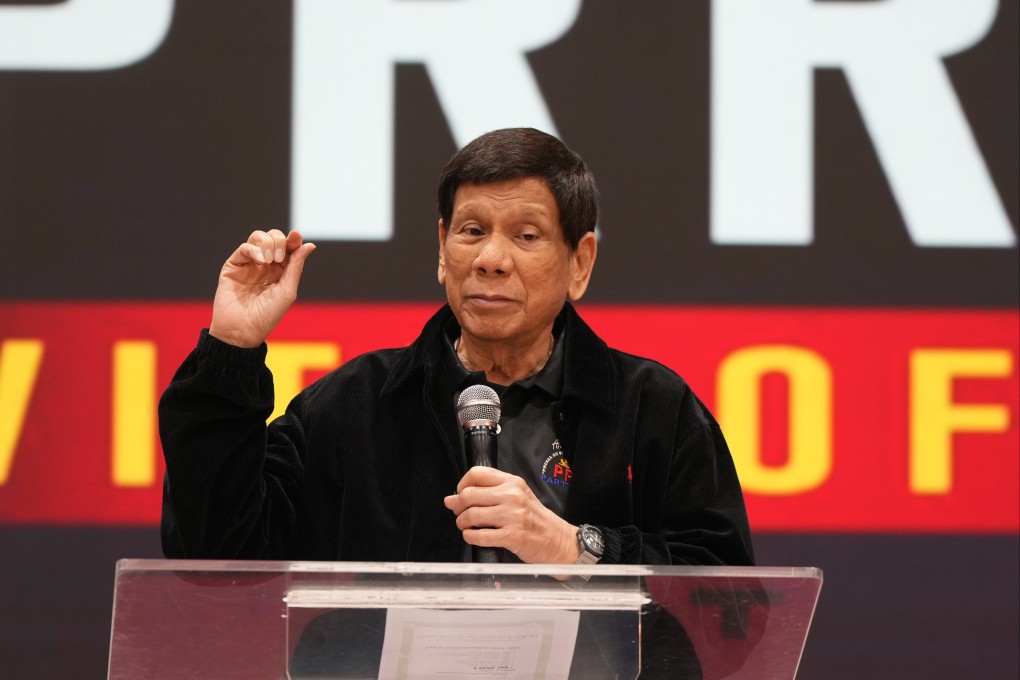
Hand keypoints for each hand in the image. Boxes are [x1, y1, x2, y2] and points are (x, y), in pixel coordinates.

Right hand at [209, 229, 315, 347]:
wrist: (241, 330)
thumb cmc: (267, 315)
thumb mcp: (287, 291)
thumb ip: (296, 266)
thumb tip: (310, 244)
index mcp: (281, 272)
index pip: (289, 248)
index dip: (293, 240)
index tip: (296, 236)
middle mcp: (265, 265)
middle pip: (274, 238)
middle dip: (279, 242)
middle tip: (278, 259)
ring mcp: (249, 264)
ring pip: (258, 238)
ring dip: (267, 243)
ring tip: (268, 260)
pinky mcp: (233, 266)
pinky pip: (244, 248)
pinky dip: (253, 249)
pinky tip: (259, 259)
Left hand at [444, 466, 580, 564]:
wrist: (558, 540)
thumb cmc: (536, 520)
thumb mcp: (518, 497)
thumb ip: (488, 494)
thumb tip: (452, 499)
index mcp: (513, 482)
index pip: (476, 473)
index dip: (462, 484)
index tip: (460, 494)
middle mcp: (512, 496)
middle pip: (469, 494)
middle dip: (458, 506)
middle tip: (460, 513)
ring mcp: (513, 516)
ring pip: (471, 515)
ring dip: (462, 523)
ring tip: (466, 526)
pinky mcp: (512, 536)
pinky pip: (479, 536)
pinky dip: (470, 537)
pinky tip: (473, 536)